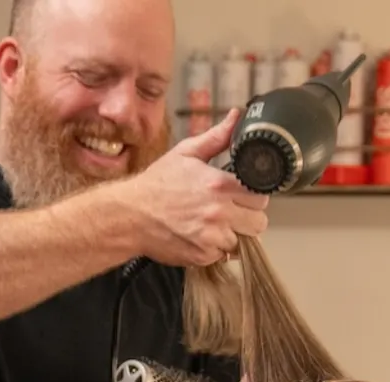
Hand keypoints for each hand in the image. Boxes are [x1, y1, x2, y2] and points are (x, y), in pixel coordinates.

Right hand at [112, 108, 269, 267]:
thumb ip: (216, 137)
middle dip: (248, 217)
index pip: (261, 196)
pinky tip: (201, 236)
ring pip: (243, 241)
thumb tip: (236, 117)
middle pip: (259, 222)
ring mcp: (211, 237)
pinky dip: (215, 249)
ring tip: (213, 225)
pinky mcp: (202, 255)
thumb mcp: (185, 154)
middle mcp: (218, 212)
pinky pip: (223, 255)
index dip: (254, 196)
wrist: (128, 215)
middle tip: (231, 212)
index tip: (244, 196)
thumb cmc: (155, 185)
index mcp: (218, 185)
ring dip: (232, 235)